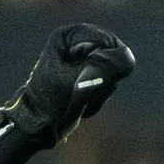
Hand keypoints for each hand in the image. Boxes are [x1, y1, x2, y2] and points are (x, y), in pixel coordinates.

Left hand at [0, 22, 134, 163]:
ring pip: (113, 73)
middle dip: (101, 79)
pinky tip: (80, 103)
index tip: (82, 79)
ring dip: (99, 91)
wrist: (36, 127)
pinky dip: (98, 97)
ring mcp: (84, 59)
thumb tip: (127, 59)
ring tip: (77, 98)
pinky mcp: (88, 75)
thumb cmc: (49, 102)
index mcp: (69, 36)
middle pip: (113, 57)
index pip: (108, 43)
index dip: (102, 64)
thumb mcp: (77, 81)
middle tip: (79, 91)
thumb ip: (104, 67)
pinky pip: (109, 84)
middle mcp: (78, 43)